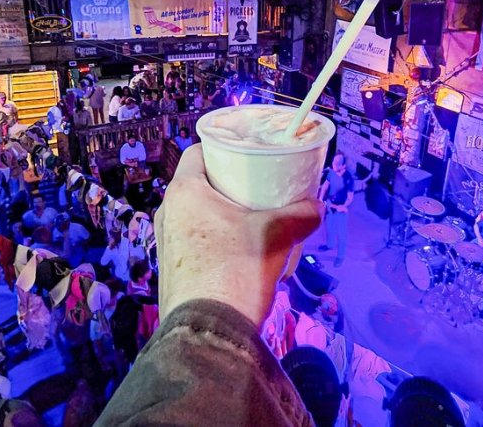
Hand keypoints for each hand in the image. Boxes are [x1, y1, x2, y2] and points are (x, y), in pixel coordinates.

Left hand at [155, 146, 322, 326]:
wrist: (208, 333)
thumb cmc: (236, 270)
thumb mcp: (277, 235)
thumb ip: (300, 214)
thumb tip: (317, 207)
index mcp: (184, 192)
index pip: (197, 153)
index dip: (222, 150)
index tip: (247, 156)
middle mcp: (167, 213)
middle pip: (199, 185)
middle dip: (228, 186)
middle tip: (257, 190)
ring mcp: (165, 243)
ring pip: (196, 216)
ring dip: (222, 216)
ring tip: (252, 225)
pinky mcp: (169, 270)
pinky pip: (193, 243)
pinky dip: (214, 241)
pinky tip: (239, 255)